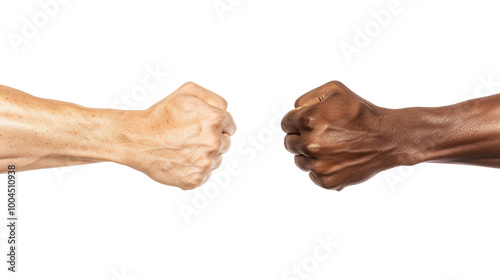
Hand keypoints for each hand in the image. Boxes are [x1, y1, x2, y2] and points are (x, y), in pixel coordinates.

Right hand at [123, 82, 235, 189]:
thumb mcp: (188, 91)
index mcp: (215, 120)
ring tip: (183, 148)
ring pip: (216, 159)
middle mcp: (214, 142)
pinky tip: (181, 160)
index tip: (202, 126)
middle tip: (190, 137)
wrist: (137, 139)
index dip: (216, 125)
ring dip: (205, 155)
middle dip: (212, 140)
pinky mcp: (197, 179)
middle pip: (225, 144)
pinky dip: (195, 169)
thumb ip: (214, 99)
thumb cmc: (161, 115)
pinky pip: (205, 174)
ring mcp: (206, 163)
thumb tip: (226, 112)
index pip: (230, 126)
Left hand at [281, 81, 403, 190]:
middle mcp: (309, 144)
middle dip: (301, 138)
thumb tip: (294, 111)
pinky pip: (312, 175)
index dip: (296, 122)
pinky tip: (336, 159)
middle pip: (289, 143)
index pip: (285, 123)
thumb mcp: (334, 90)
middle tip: (322, 135)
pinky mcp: (326, 181)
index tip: (310, 123)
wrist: (387, 138)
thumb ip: (306, 98)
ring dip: (309, 154)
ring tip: (331, 147)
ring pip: (299, 160)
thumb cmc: (360, 112)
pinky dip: (321, 169)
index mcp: (307, 120)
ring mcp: (317, 165)